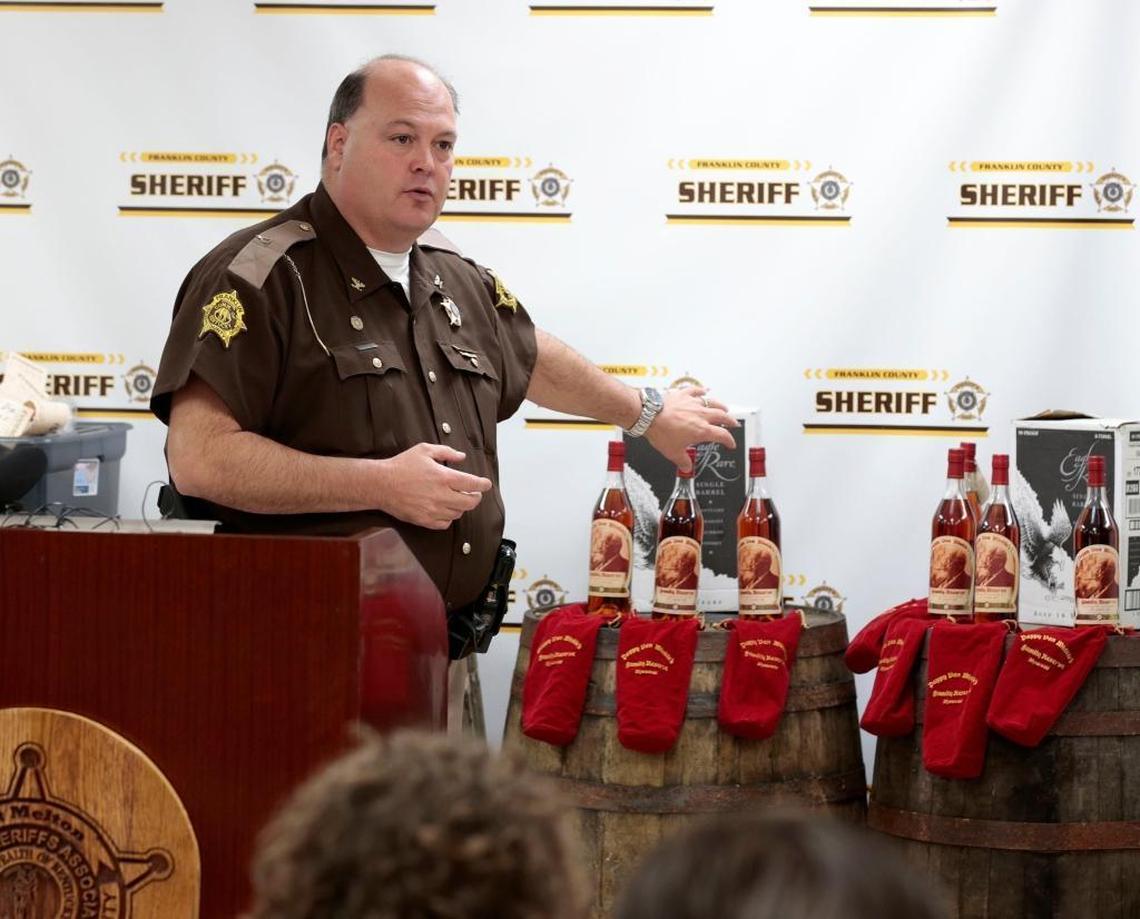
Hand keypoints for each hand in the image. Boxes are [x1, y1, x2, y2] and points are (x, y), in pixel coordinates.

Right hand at [376, 443, 491, 529]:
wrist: (380, 484)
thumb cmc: (401, 466)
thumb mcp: (424, 450)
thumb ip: (446, 452)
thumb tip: (461, 456)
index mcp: (443, 477)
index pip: (472, 484)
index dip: (483, 485)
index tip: (486, 484)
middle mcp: (440, 495)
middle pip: (470, 503)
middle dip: (476, 498)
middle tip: (474, 493)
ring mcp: (432, 510)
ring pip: (458, 513)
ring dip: (461, 507)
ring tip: (456, 499)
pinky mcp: (424, 520)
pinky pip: (445, 524)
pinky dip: (448, 517)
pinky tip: (444, 509)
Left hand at [646, 386, 738, 469]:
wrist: (648, 415)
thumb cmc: (661, 431)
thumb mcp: (673, 452)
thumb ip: (682, 461)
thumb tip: (686, 467)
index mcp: (702, 430)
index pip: (722, 435)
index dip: (729, 441)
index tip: (731, 443)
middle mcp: (701, 415)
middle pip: (722, 416)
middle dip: (730, 421)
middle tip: (734, 423)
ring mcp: (693, 403)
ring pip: (712, 402)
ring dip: (720, 406)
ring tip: (724, 408)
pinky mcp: (683, 395)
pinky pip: (696, 391)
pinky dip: (701, 391)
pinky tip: (703, 391)